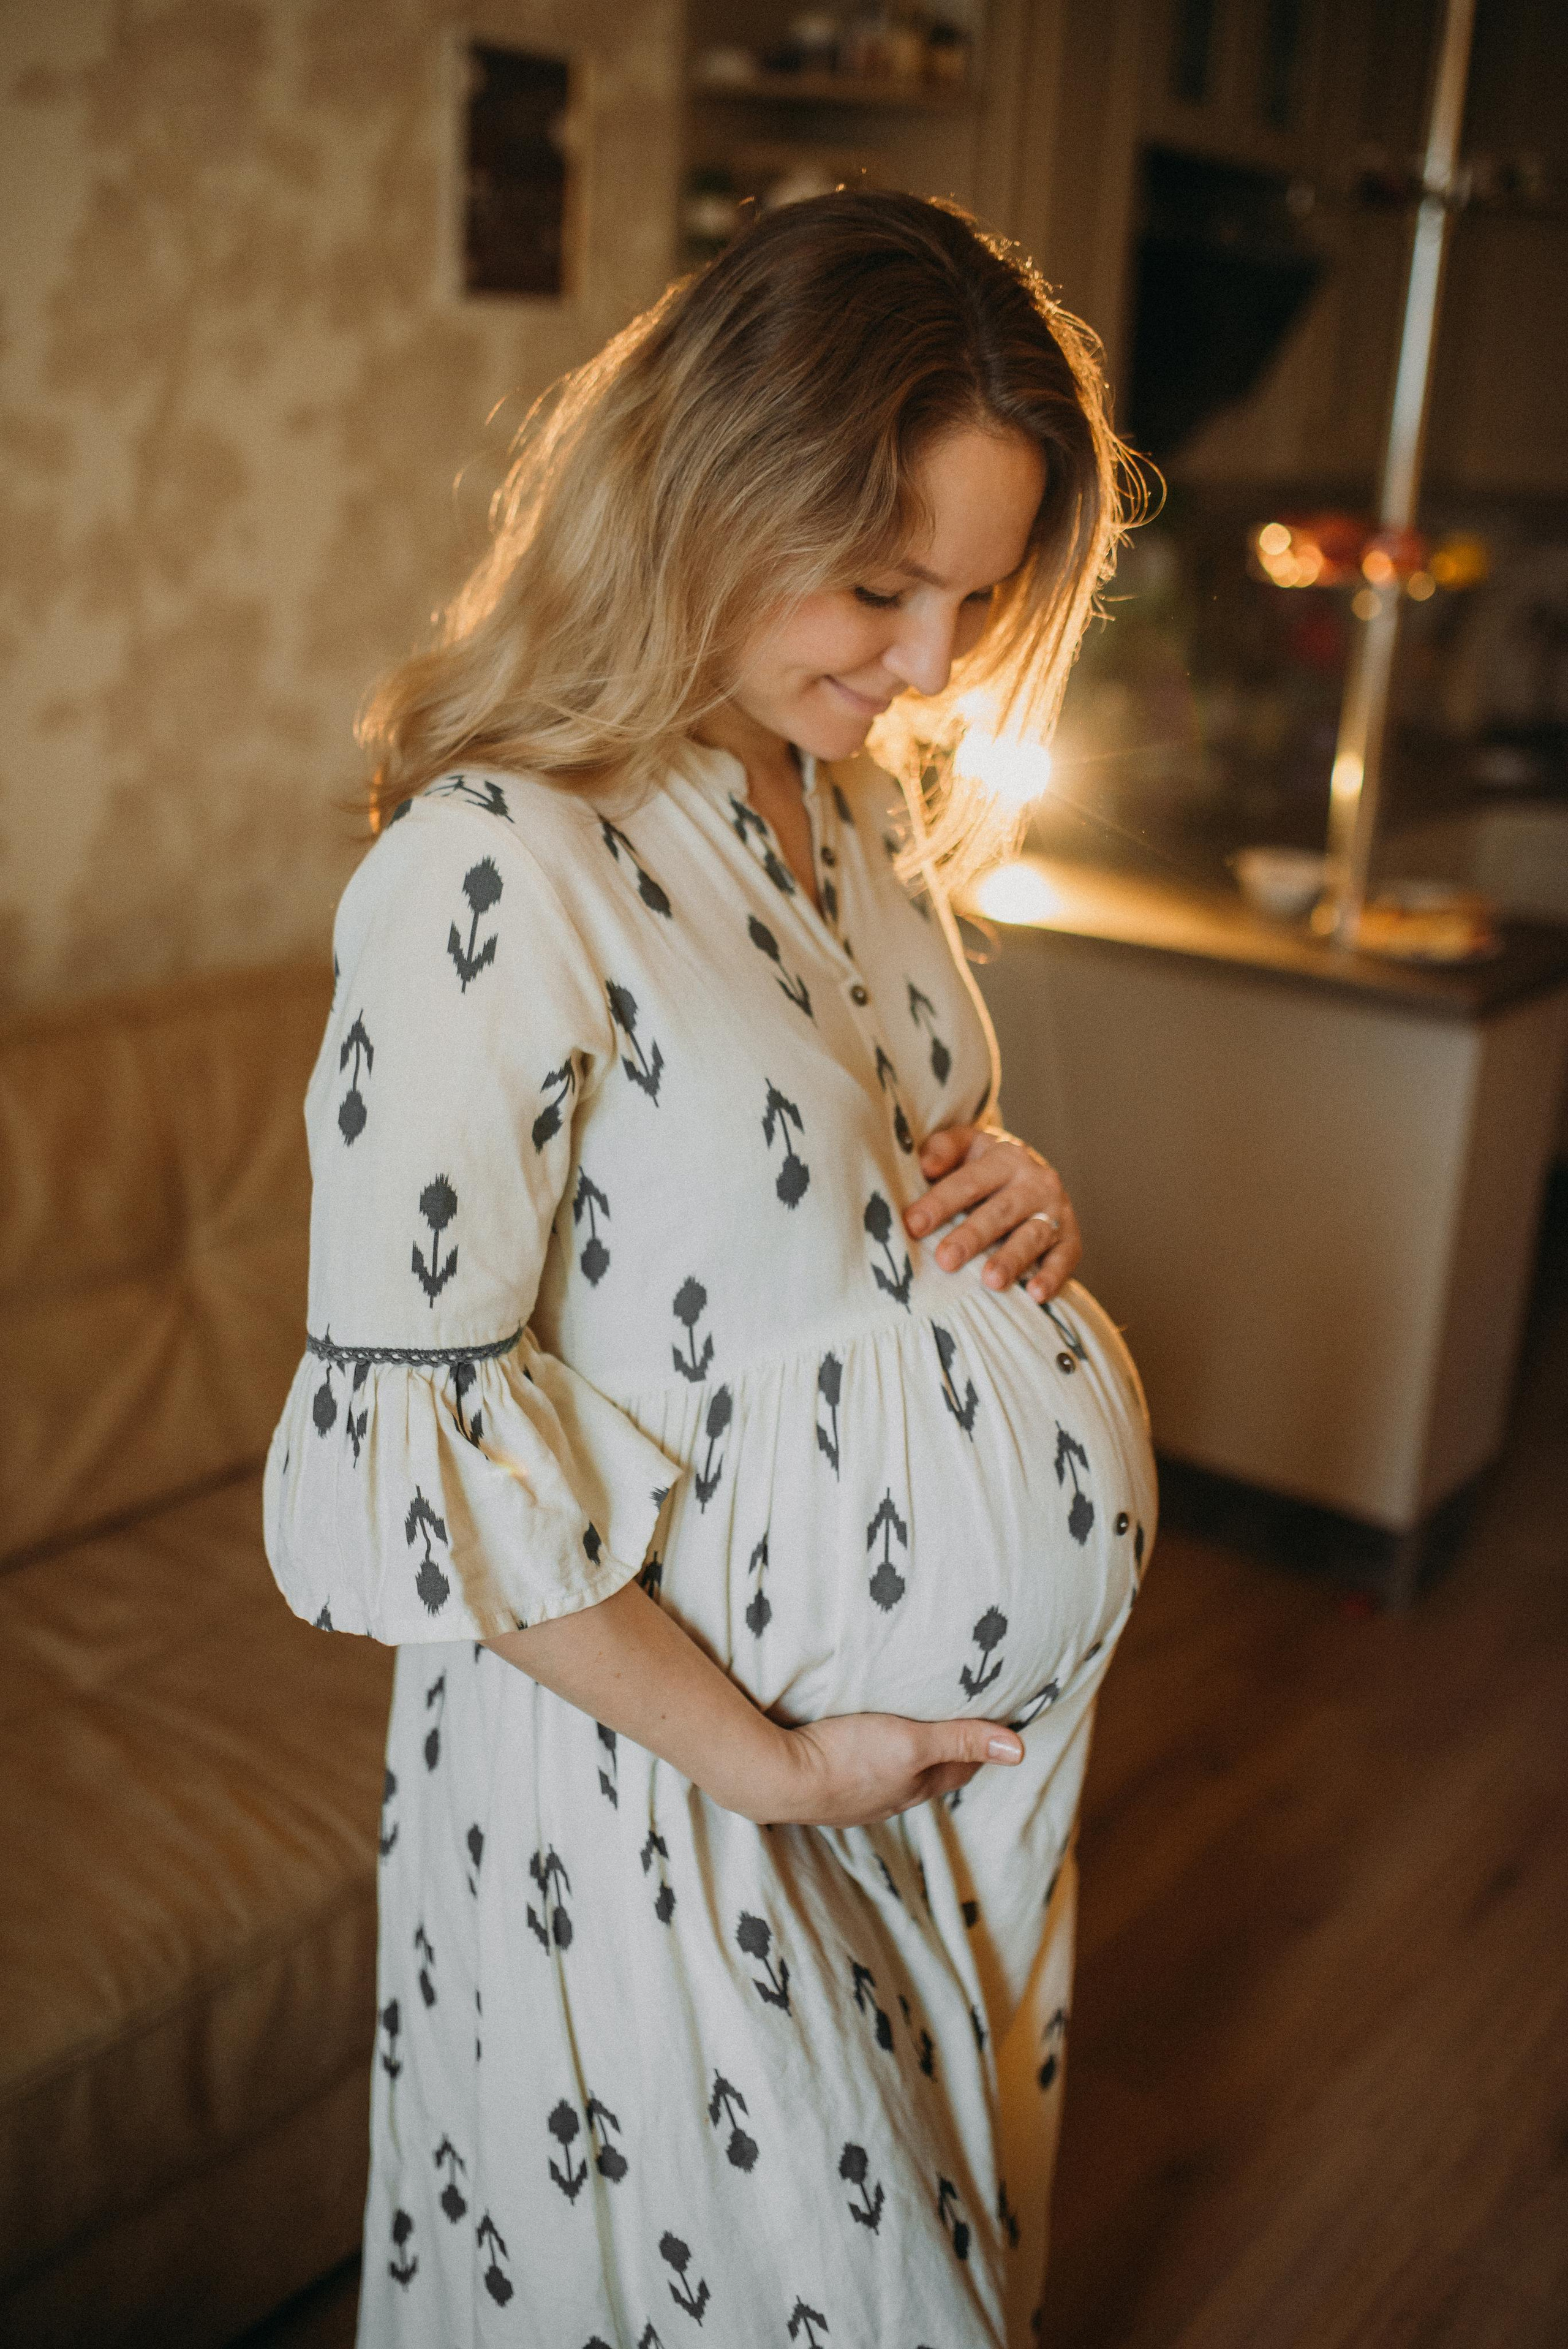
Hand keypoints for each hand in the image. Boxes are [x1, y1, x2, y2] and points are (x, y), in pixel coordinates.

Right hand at [760, 1710, 1022, 1827]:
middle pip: (933, 1772)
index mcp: (916, 1785)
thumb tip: (1019, 1751)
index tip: (998, 1721)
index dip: (983, 1746)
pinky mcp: (829, 1785)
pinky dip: (879, 1756)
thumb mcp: (911, 1742)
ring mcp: (859, 1796)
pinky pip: (866, 1770)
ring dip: (913, 1755)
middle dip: (952, 1751)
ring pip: (898, 1773)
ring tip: (919, 1730)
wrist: (777, 1778)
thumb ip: (961, 1740)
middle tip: (966, 1720)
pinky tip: (866, 1743)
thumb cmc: (847, 1759)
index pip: (962, 1767)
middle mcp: (892, 1796)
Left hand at [904, 1126, 1080, 1303]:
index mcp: (1004, 1157)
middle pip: (1000, 1211)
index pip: (968, 1181)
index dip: (940, 1203)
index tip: (913, 1225)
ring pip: (1033, 1235)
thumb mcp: (965, 1145)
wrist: (1032, 1172)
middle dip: (972, 1236)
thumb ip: (944, 1149)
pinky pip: (1065, 1258)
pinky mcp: (1070, 1238)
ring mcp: (1055, 1210)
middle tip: (946, 1260)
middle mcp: (1034, 1182)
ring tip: (991, 1281)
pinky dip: (1053, 1277)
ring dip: (1012, 1259)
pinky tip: (1036, 1295)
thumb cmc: (984, 1166)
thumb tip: (926, 1164)